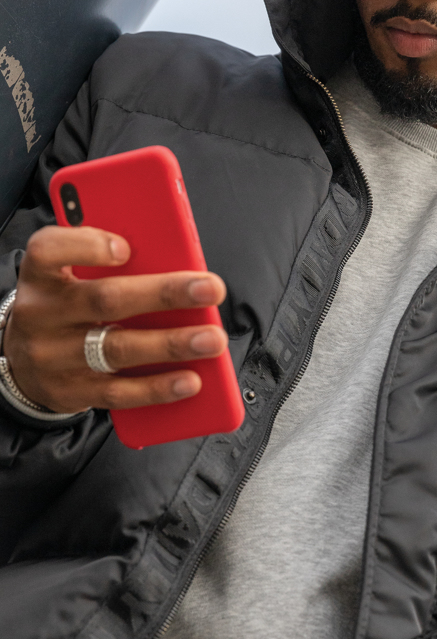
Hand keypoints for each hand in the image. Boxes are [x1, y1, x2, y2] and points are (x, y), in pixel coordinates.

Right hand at [4, 225, 227, 413]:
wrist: (24, 359)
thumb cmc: (65, 302)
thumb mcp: (71, 273)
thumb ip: (106, 261)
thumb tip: (173, 258)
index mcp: (42, 273)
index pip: (50, 250)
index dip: (88, 246)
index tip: (126, 247)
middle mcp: (43, 313)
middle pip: (106, 300)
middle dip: (165, 294)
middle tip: (211, 290)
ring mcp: (53, 356)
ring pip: (118, 349)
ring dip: (171, 345)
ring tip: (211, 339)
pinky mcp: (69, 392)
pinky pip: (118, 392)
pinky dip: (158, 388)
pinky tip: (190, 380)